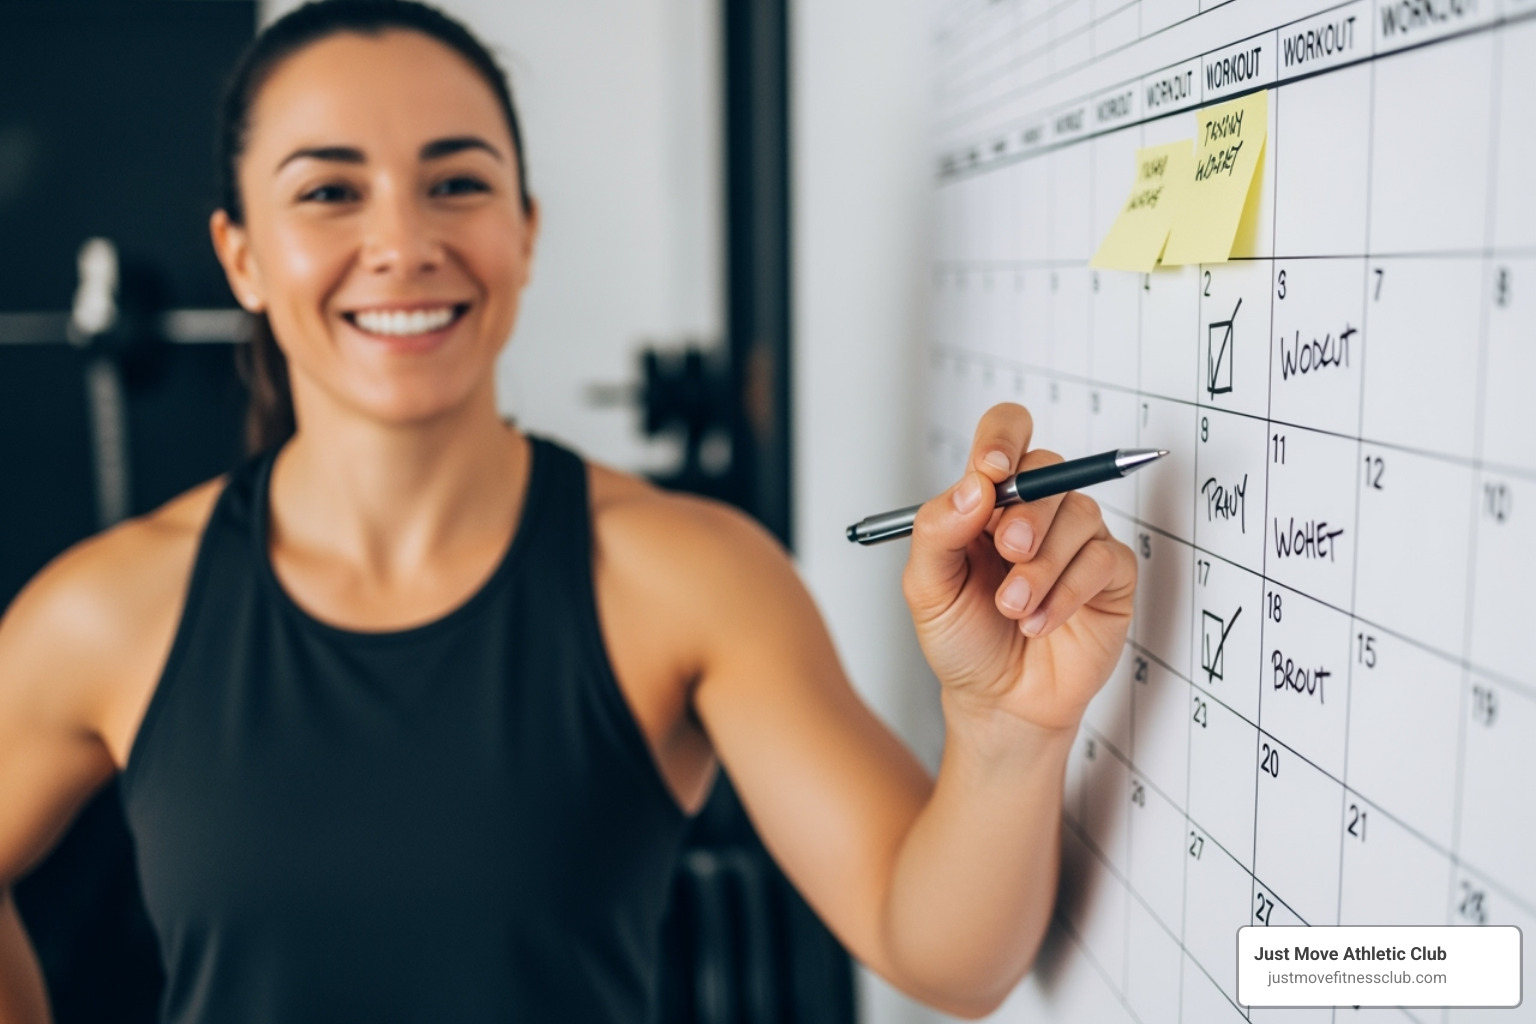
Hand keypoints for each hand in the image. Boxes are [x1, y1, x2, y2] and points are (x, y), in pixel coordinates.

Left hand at [902, 403, 1136, 732]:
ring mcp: (1075, 541)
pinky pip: (1103, 559)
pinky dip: (1067, 593)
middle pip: (1048, 468)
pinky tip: (1041, 622)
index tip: (991, 467)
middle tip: (1007, 553)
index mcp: (987, 500)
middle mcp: (1035, 512)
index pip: (1005, 434)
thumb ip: (937, 530)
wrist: (997, 702)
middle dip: (1026, 512)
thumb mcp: (928, 587)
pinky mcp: (1108, 576)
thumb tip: (973, 485)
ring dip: (1043, 566)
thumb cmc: (962, 639)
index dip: (1003, 436)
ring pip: (1080, 514)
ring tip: (1015, 609)